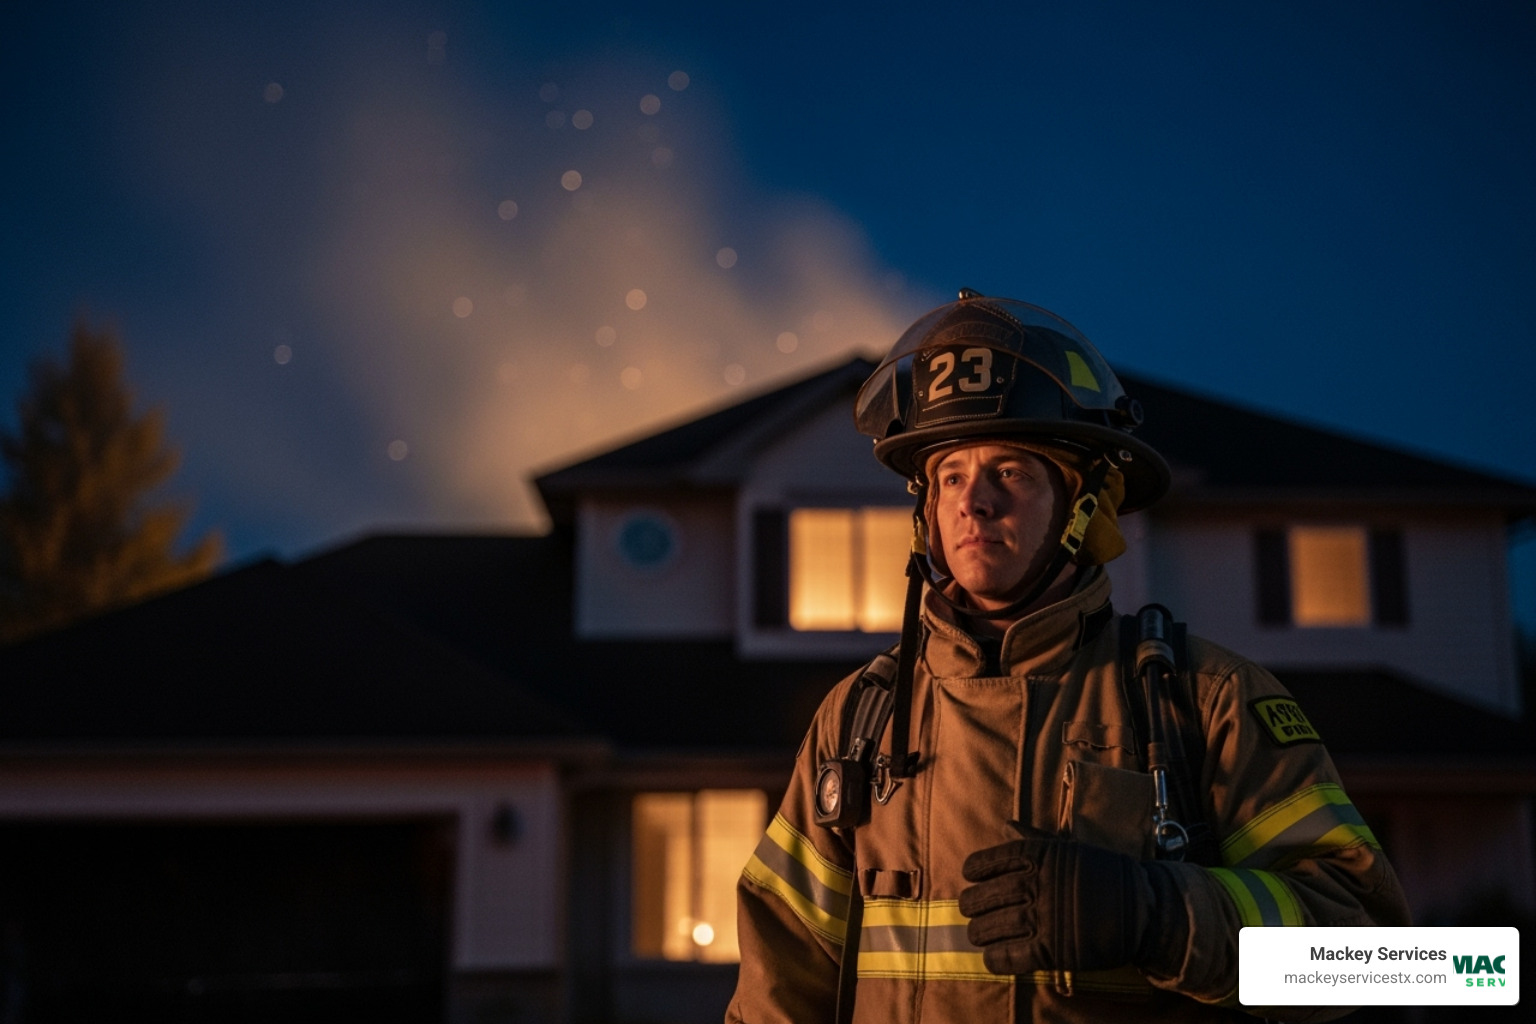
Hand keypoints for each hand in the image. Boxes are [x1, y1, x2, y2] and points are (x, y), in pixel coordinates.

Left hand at [958, 826, 1155, 974]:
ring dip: (978, 933)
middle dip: (971, 904)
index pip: (990, 861)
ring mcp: (1043, 918)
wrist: (1143, 908)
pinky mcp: (1052, 950)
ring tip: (976, 934)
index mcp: (1039, 857)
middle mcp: (1036, 885)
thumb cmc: (1103, 873)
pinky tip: (991, 957)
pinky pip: (1011, 956)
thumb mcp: (1069, 848)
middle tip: (969, 908)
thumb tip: (1004, 825)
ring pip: (993, 927)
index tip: (969, 874)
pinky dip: (996, 958)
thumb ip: (1034, 840)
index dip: (974, 869)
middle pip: (985, 896)